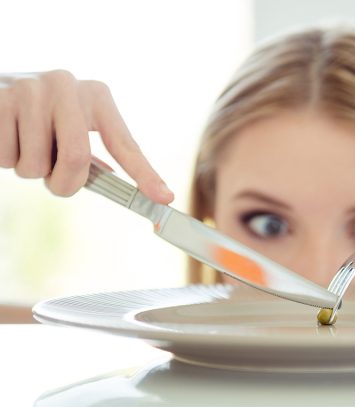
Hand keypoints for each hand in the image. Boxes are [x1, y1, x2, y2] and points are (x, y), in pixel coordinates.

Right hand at [0, 70, 172, 202]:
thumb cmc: (42, 120)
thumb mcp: (73, 128)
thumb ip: (94, 157)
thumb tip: (124, 189)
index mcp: (96, 96)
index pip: (125, 144)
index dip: (145, 174)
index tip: (164, 198)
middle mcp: (67, 86)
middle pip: (76, 158)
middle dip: (65, 183)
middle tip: (55, 181)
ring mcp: (31, 90)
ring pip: (35, 165)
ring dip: (30, 171)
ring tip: (25, 146)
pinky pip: (6, 158)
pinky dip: (6, 161)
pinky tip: (6, 137)